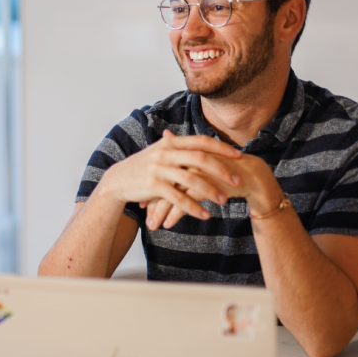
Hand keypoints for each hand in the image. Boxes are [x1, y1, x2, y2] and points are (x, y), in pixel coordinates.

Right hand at [99, 130, 242, 224]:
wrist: (117, 180)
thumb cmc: (142, 166)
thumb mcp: (159, 151)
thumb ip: (180, 146)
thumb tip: (203, 141)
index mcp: (170, 143)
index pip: (201, 141)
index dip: (221, 148)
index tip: (239, 155)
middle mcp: (165, 153)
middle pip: (199, 159)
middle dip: (221, 170)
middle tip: (237, 180)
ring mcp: (158, 169)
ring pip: (190, 180)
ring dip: (210, 191)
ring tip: (224, 201)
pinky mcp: (153, 186)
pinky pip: (178, 198)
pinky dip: (192, 207)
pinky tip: (204, 215)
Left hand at [141, 153, 283, 229]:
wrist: (250, 175)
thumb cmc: (221, 166)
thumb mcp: (200, 156)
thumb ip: (181, 149)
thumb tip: (164, 133)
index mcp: (184, 152)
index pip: (160, 172)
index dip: (150, 186)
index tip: (142, 199)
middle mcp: (188, 161)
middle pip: (162, 184)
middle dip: (151, 201)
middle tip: (143, 213)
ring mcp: (196, 174)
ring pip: (171, 196)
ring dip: (160, 213)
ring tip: (152, 225)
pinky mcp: (205, 187)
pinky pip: (185, 204)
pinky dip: (174, 215)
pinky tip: (167, 224)